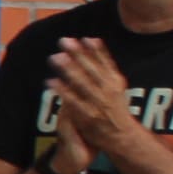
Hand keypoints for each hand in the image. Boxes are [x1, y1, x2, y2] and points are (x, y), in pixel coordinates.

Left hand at [45, 36, 133, 160]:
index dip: (94, 50)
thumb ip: (104, 63)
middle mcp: (108, 89)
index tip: (83, 38)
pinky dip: (62, 90)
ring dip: (68, 69)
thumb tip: (92, 40)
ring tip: (54, 58)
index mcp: (115, 80)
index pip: (104, 62)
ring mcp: (98, 102)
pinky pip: (72, 100)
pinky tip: (50, 81)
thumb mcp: (115, 83)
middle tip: (64, 42)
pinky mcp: (87, 114)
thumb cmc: (116, 106)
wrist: (122, 135)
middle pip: (92, 69)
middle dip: (77, 55)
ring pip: (82, 82)